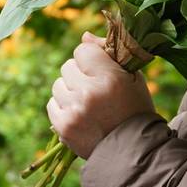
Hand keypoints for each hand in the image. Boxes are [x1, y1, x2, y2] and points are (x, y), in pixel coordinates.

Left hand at [47, 31, 155, 158]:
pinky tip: (79, 114)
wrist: (133, 151)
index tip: (101, 69)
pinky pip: (52, 103)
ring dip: (70, 90)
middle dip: (80, 74)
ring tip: (87, 102)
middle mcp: (88, 93)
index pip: (83, 50)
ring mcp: (73, 111)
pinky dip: (63, 106)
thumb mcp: (132, 78)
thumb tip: (83, 35)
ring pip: (58, 84)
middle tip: (95, 88)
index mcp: (109, 78)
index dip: (91, 58)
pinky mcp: (63, 127)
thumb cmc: (135, 109)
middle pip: (68, 66)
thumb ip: (108, 53)